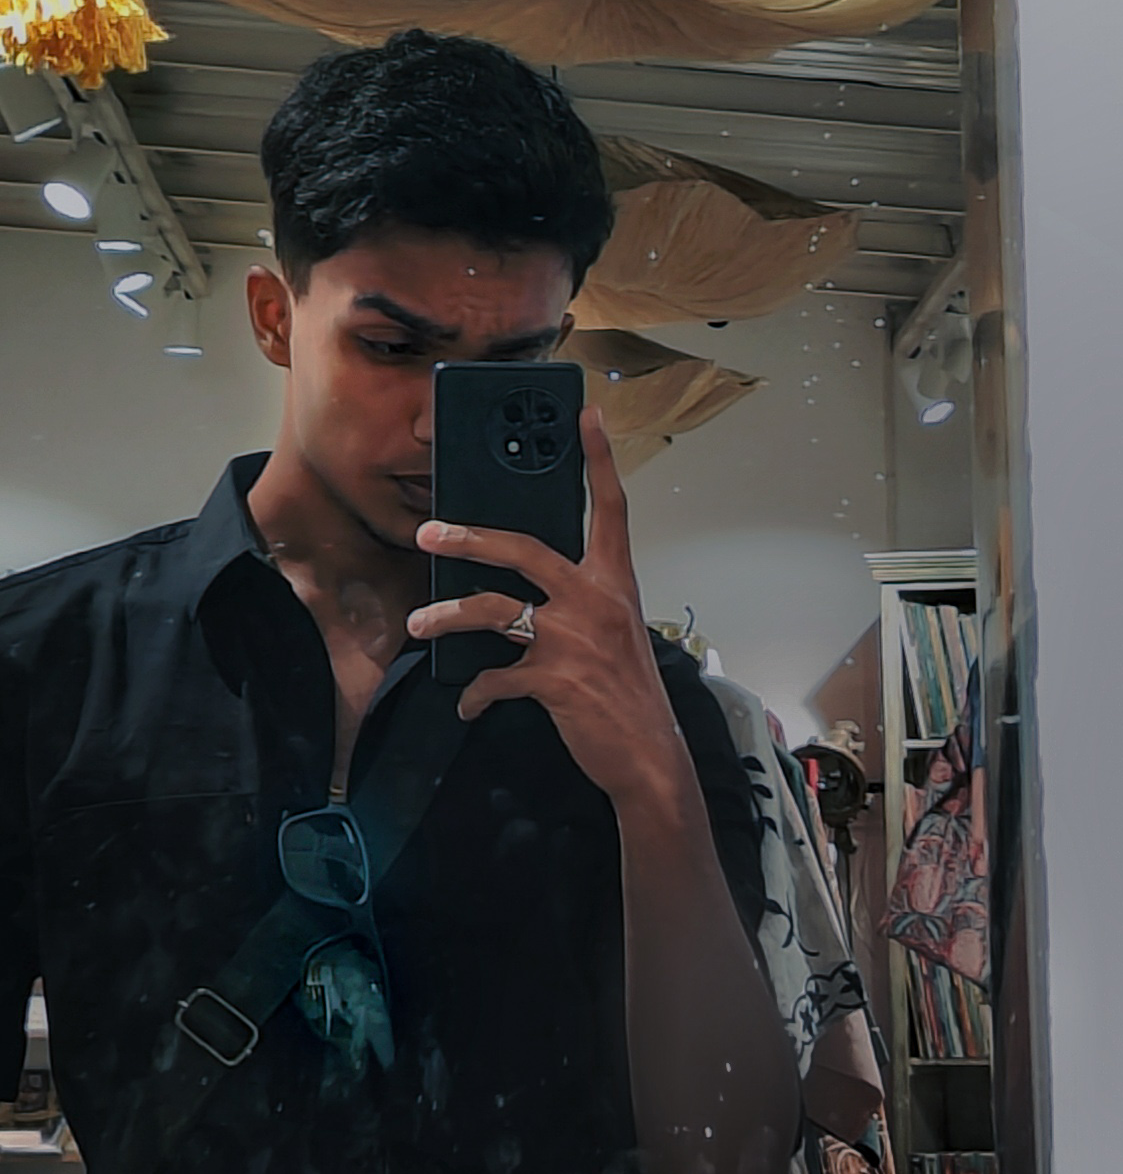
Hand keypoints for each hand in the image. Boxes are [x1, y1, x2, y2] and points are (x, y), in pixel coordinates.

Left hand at [408, 408, 691, 811]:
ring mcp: (574, 639)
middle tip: (430, 531)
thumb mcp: (616, 634)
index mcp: (615, 584)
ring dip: (447, 617)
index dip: (599, 459)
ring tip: (421, 624)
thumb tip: (530, 591)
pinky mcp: (553, 680)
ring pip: (494, 610)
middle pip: (524, 548)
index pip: (610, 509)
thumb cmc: (631, 695)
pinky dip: (476, 694)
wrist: (649, 757)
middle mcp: (595, 602)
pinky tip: (469, 704)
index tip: (586, 417)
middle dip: (469, 537)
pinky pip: (496, 678)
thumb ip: (582, 603)